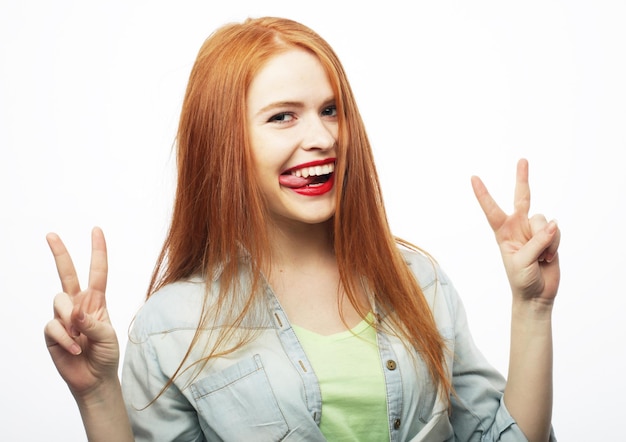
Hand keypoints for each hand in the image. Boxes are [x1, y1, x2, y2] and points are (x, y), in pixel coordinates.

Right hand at [44, 227, 119, 397]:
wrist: (94, 379)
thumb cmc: (106, 355)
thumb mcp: (108, 337)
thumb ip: (93, 323)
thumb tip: (75, 315)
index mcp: (96, 301)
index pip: (97, 272)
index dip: (97, 251)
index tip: (96, 230)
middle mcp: (78, 305)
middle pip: (67, 274)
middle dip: (60, 253)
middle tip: (51, 234)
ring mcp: (63, 317)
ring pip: (59, 302)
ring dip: (71, 321)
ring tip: (81, 339)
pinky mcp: (51, 332)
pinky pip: (53, 326)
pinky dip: (65, 339)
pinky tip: (74, 349)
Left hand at [471, 159, 560, 304]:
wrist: (536, 295)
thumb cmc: (521, 279)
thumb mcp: (522, 262)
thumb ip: (536, 241)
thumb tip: (552, 223)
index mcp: (502, 232)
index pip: (491, 209)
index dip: (483, 194)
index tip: (473, 178)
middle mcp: (518, 227)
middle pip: (522, 198)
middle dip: (522, 179)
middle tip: (522, 160)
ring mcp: (534, 230)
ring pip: (543, 219)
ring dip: (545, 239)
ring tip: (540, 256)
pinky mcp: (550, 236)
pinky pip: (556, 230)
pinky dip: (555, 244)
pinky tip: (549, 257)